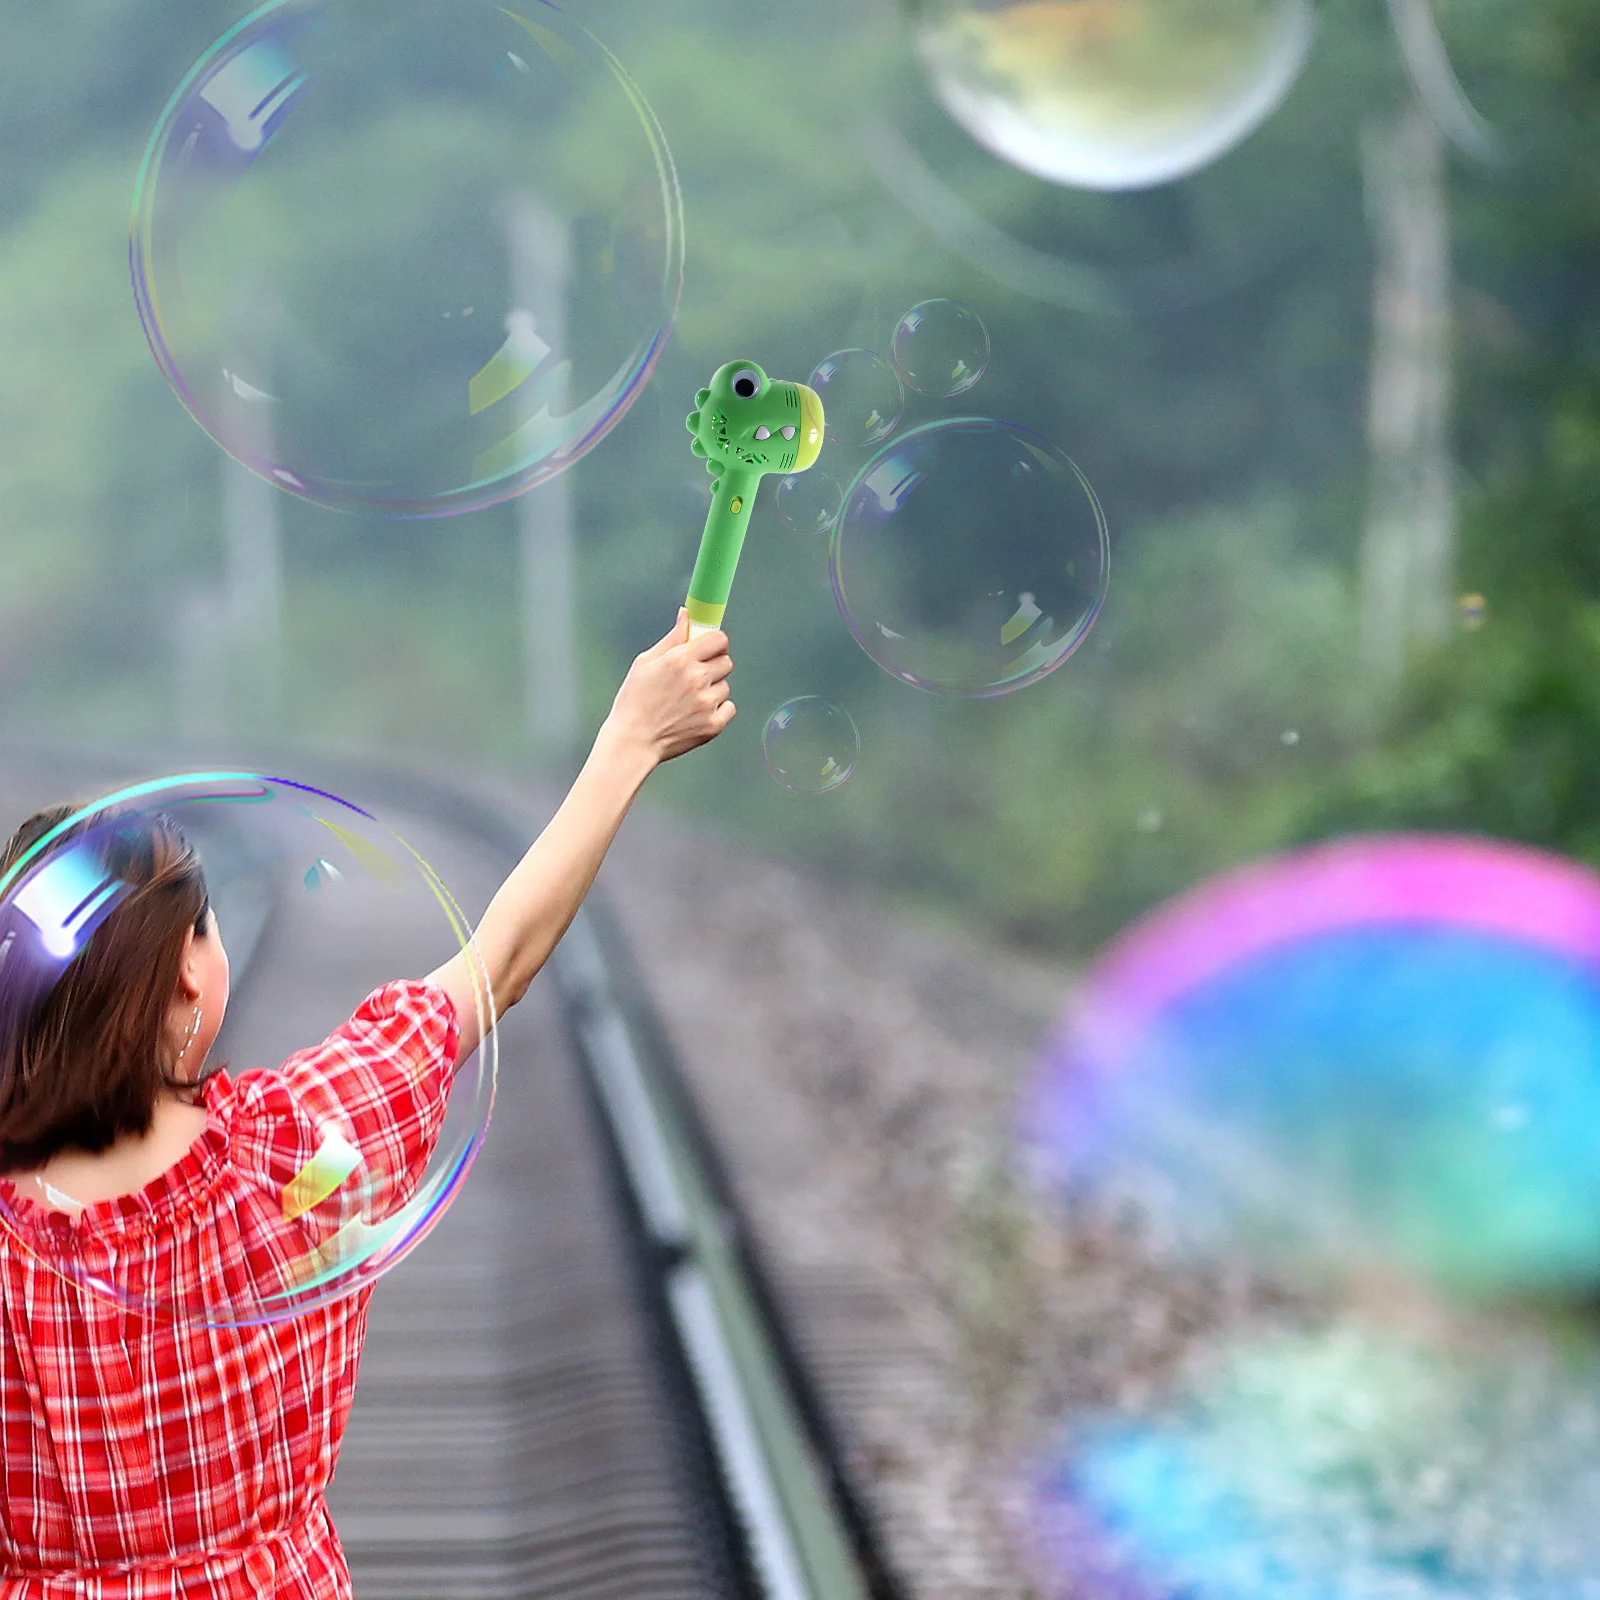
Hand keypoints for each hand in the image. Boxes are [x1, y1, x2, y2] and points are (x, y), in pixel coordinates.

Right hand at [605, 609, 735, 764]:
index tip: (709, 649)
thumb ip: (673, 637)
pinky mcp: (714, 724)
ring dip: (713, 690)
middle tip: (696, 676)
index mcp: (681, 659)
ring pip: (725, 686)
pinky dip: (718, 710)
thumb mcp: (646, 662)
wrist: (634, 740)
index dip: (715, 643)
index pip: (719, 639)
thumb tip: (687, 615)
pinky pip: (729, 708)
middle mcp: (697, 679)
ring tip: (689, 700)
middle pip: (727, 662)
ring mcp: (707, 703)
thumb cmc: (635, 700)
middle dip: (714, 666)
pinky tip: (697, 713)